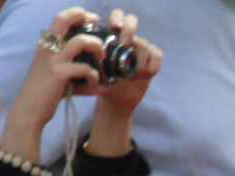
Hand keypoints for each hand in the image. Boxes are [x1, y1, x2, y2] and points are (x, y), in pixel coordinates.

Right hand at [2, 11, 160, 164]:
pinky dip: (95, 76)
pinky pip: (85, 68)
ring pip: (80, 42)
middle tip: (98, 27)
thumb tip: (104, 83)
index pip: (59, 19)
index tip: (92, 18)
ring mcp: (53, 60)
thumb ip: (80, 76)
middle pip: (62, 20)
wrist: (30, 109)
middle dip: (82, 17)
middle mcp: (47, 48)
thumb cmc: (46, 93)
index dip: (76, 14)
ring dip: (96, 47)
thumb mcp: (61, 79)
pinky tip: (96, 83)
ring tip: (102, 57)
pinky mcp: (59, 74)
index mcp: (46, 46)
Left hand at [86, 11, 160, 155]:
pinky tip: (142, 76)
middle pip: (132, 20)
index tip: (114, 26)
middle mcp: (126, 39)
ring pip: (144, 44)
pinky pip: (156, 55)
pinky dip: (151, 66)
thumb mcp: (87, 68)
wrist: (115, 99)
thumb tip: (78, 50)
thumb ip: (84, 58)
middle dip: (129, 28)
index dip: (117, 17)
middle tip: (125, 41)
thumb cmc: (99, 82)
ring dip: (138, 60)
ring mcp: (140, 49)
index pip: (116, 16)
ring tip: (132, 74)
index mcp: (110, 36)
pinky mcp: (151, 60)